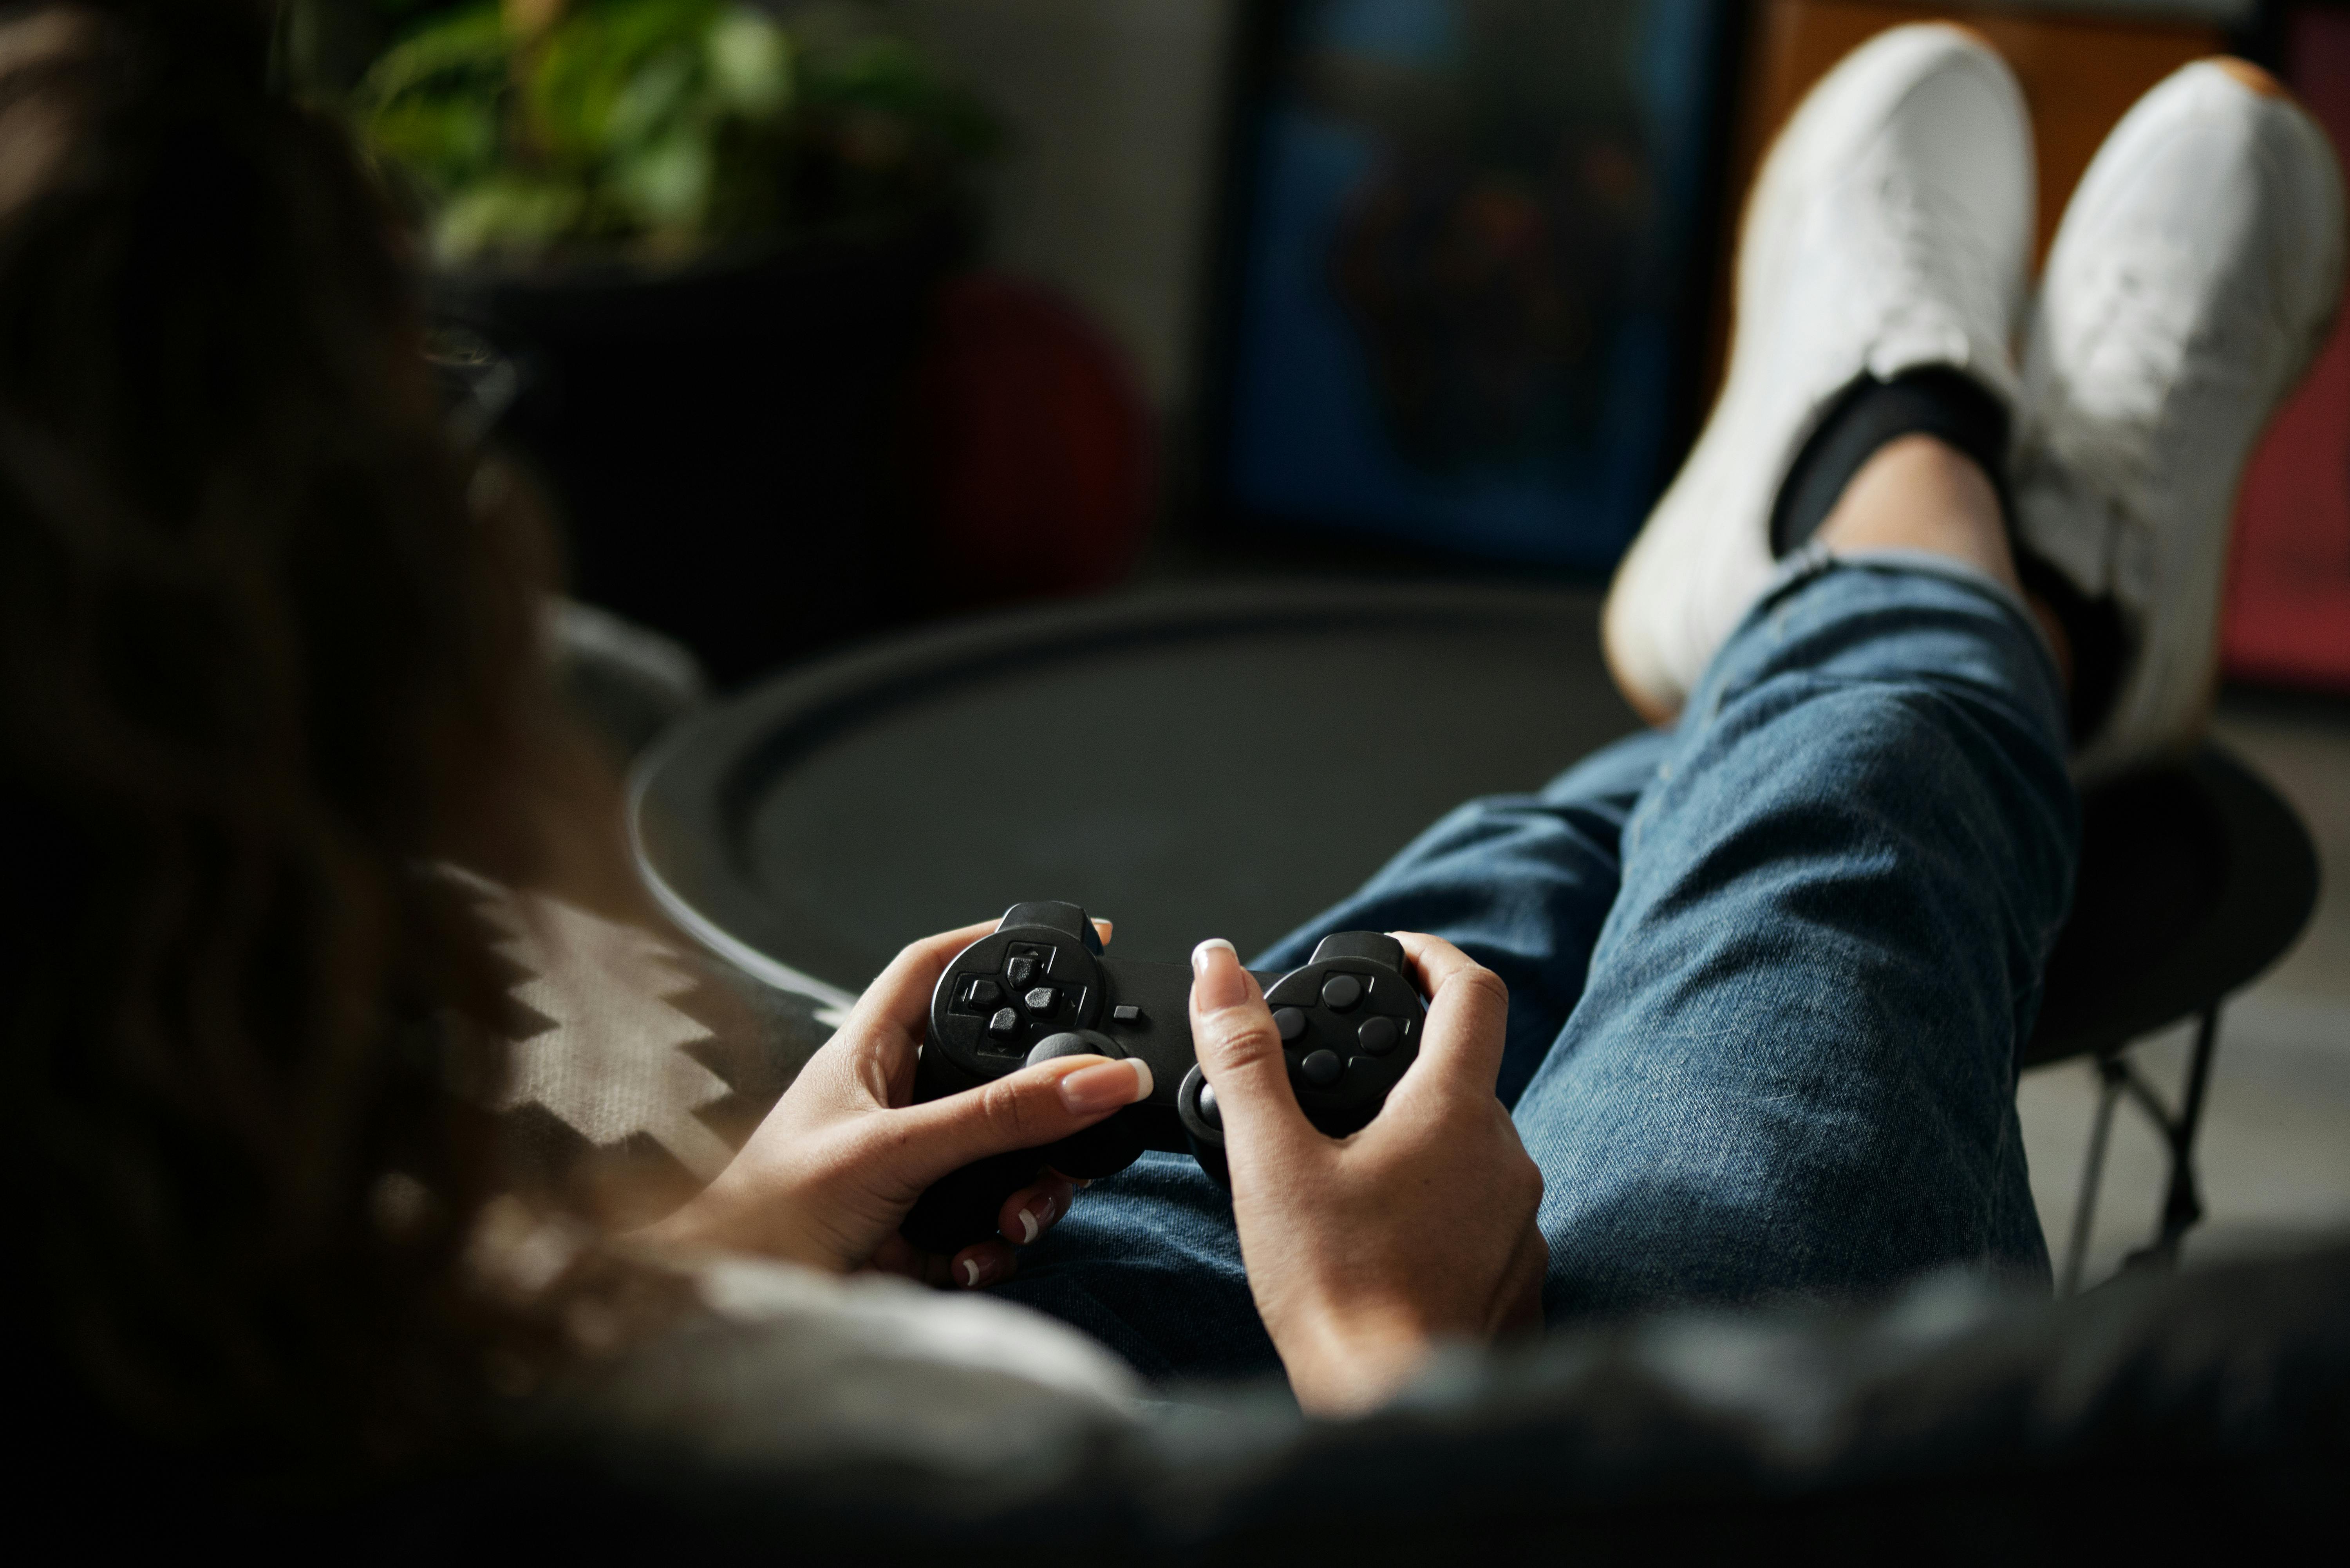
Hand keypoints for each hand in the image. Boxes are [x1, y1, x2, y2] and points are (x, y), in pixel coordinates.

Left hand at [640, 918, 1150, 1289]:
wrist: (733, 1300)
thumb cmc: (772, 1211)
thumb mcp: (898, 1149)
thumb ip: (1001, 1115)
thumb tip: (1098, 1077)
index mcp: (871, 1054)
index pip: (937, 969)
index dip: (995, 942)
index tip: (1068, 937)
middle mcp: (896, 1104)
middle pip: (998, 1074)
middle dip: (1045, 1108)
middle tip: (1083, 1121)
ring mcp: (912, 1168)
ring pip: (1007, 1157)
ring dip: (1028, 1192)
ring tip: (1012, 1222)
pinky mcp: (922, 1229)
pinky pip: (990, 1224)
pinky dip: (994, 1244)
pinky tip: (971, 1258)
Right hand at [1190, 933, 1545, 1414]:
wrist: (1392, 1410)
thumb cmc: (1337, 1294)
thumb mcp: (1270, 1161)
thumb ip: (1244, 1055)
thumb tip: (1222, 967)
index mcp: (1455, 1111)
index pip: (1473, 991)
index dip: (1433, 956)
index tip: (1398, 954)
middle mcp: (1506, 1157)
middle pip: (1464, 1077)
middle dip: (1402, 1069)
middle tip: (1336, 1085)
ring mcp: (1520, 1222)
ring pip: (1471, 1150)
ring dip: (1417, 1144)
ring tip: (1344, 1174)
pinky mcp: (1518, 1278)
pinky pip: (1482, 1217)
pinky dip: (1436, 1209)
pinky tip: (1381, 1240)